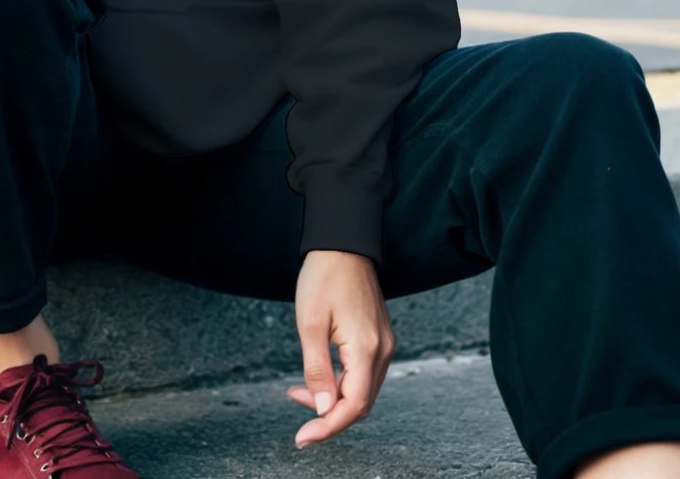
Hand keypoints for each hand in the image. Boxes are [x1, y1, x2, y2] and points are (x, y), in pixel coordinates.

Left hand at [287, 250, 395, 449]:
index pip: (353, 406)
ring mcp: (384, 343)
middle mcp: (382, 350)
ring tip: (300, 391)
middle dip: (328, 414)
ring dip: (335, 399)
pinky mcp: (379, 336)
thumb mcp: (309, 323)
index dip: (328, 427)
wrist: (343, 242)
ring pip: (363, 390)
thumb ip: (317, 370)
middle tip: (296, 408)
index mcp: (366, 349)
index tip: (303, 437)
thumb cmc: (323, 276)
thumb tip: (324, 409)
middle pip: (361, 403)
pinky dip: (343, 383)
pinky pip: (365, 373)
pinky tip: (321, 377)